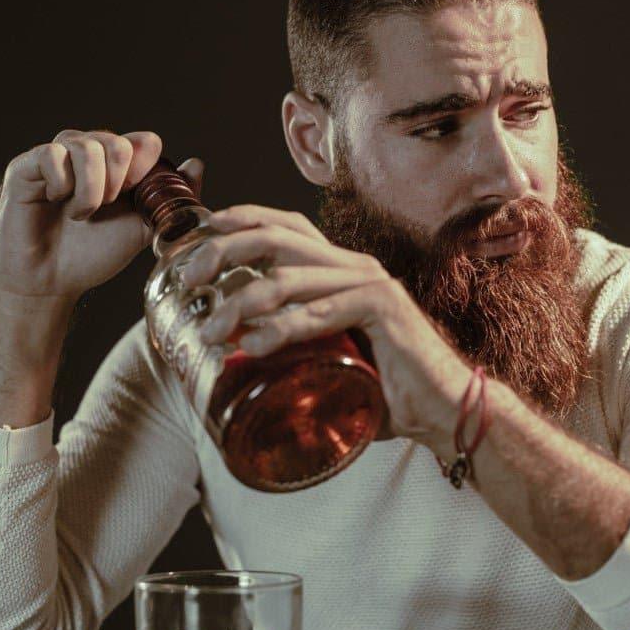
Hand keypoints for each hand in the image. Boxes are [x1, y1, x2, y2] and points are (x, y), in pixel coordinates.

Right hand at [0, 129, 203, 304]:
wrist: (53, 282)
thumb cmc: (94, 254)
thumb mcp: (142, 229)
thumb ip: (169, 200)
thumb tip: (195, 165)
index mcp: (117, 167)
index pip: (144, 142)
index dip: (147, 168)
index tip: (138, 196)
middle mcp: (87, 155)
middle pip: (118, 142)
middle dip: (120, 180)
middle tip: (107, 207)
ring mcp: (56, 157)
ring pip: (86, 146)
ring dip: (92, 188)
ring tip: (84, 214)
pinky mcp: (26, 166)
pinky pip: (52, 155)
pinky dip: (63, 184)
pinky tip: (60, 204)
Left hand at [180, 205, 471, 441]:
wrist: (441, 408)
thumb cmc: (383, 387)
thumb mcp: (328, 357)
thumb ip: (293, 347)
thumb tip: (239, 357)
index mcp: (340, 269)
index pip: (284, 226)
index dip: (238, 221)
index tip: (196, 238)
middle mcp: (353, 266)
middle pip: (277, 238)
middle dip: (223, 250)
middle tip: (188, 278)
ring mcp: (369, 283)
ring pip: (289, 277)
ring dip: (240, 302)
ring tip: (210, 330)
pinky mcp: (382, 308)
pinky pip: (320, 313)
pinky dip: (281, 329)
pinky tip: (251, 346)